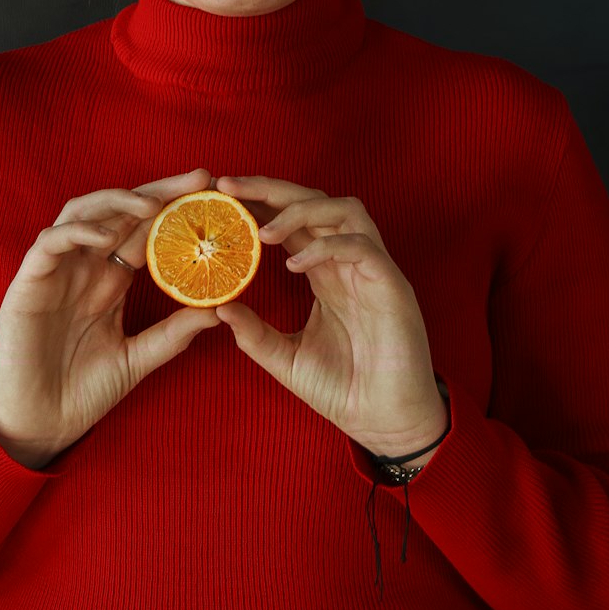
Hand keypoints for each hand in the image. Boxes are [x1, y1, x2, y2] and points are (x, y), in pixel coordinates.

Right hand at [0, 167, 218, 467]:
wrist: (38, 425)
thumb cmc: (82, 393)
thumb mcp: (138, 359)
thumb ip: (173, 334)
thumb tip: (220, 310)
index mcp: (110, 281)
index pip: (146, 232)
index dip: (176, 211)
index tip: (215, 198)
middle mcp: (85, 268)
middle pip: (121, 212)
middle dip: (159, 192)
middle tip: (199, 179)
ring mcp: (57, 271)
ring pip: (83, 214)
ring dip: (117, 202)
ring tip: (153, 204)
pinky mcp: (29, 282)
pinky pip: (51, 242)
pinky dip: (78, 232)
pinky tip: (105, 236)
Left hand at [213, 175, 447, 461]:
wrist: (385, 422)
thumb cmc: (343, 390)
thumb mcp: (286, 360)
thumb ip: (254, 335)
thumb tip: (217, 309)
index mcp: (325, 273)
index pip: (292, 221)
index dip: (258, 204)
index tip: (219, 198)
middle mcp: (348, 262)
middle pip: (315, 201)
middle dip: (271, 189)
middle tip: (228, 187)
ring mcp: (373, 269)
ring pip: (344, 209)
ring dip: (301, 210)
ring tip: (263, 232)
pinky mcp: (391, 285)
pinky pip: (361, 247)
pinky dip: (327, 246)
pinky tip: (294, 265)